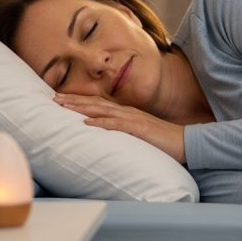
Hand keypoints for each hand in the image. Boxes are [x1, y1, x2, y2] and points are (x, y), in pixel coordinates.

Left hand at [54, 94, 185, 163]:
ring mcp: (133, 119)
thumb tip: (108, 139)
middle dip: (74, 100)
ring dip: (81, 107)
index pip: (99, 104)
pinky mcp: (139, 129)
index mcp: (127, 114)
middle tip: (54, 97)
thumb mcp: (140, 136)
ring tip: (63, 105)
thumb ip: (124, 134)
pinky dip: (101, 122)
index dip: (80, 101)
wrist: (187, 142)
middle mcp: (127, 112)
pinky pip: (117, 125)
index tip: (62, 99)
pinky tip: (87, 122)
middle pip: (96, 103)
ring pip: (102, 110)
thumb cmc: (164, 142)